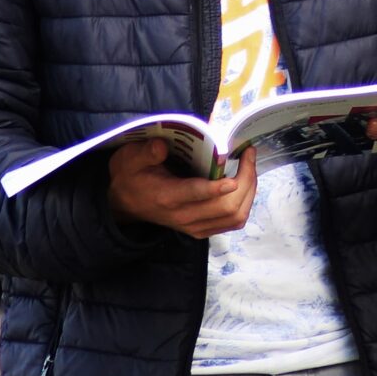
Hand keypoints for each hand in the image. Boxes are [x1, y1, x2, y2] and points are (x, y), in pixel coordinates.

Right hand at [108, 139, 257, 237]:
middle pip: (226, 207)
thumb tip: (162, 146)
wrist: (125, 204)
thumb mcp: (130, 159)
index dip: (217, 187)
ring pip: (234, 216)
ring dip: (249, 191)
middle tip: (249, 155)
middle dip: (245, 180)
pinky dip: (245, 203)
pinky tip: (245, 183)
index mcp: (167, 197)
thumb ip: (145, 153)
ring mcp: (195, 226)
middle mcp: (184, 216)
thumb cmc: (131, 177)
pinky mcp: (202, 229)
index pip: (196, 194)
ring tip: (250, 166)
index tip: (233, 175)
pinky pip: (233, 222)